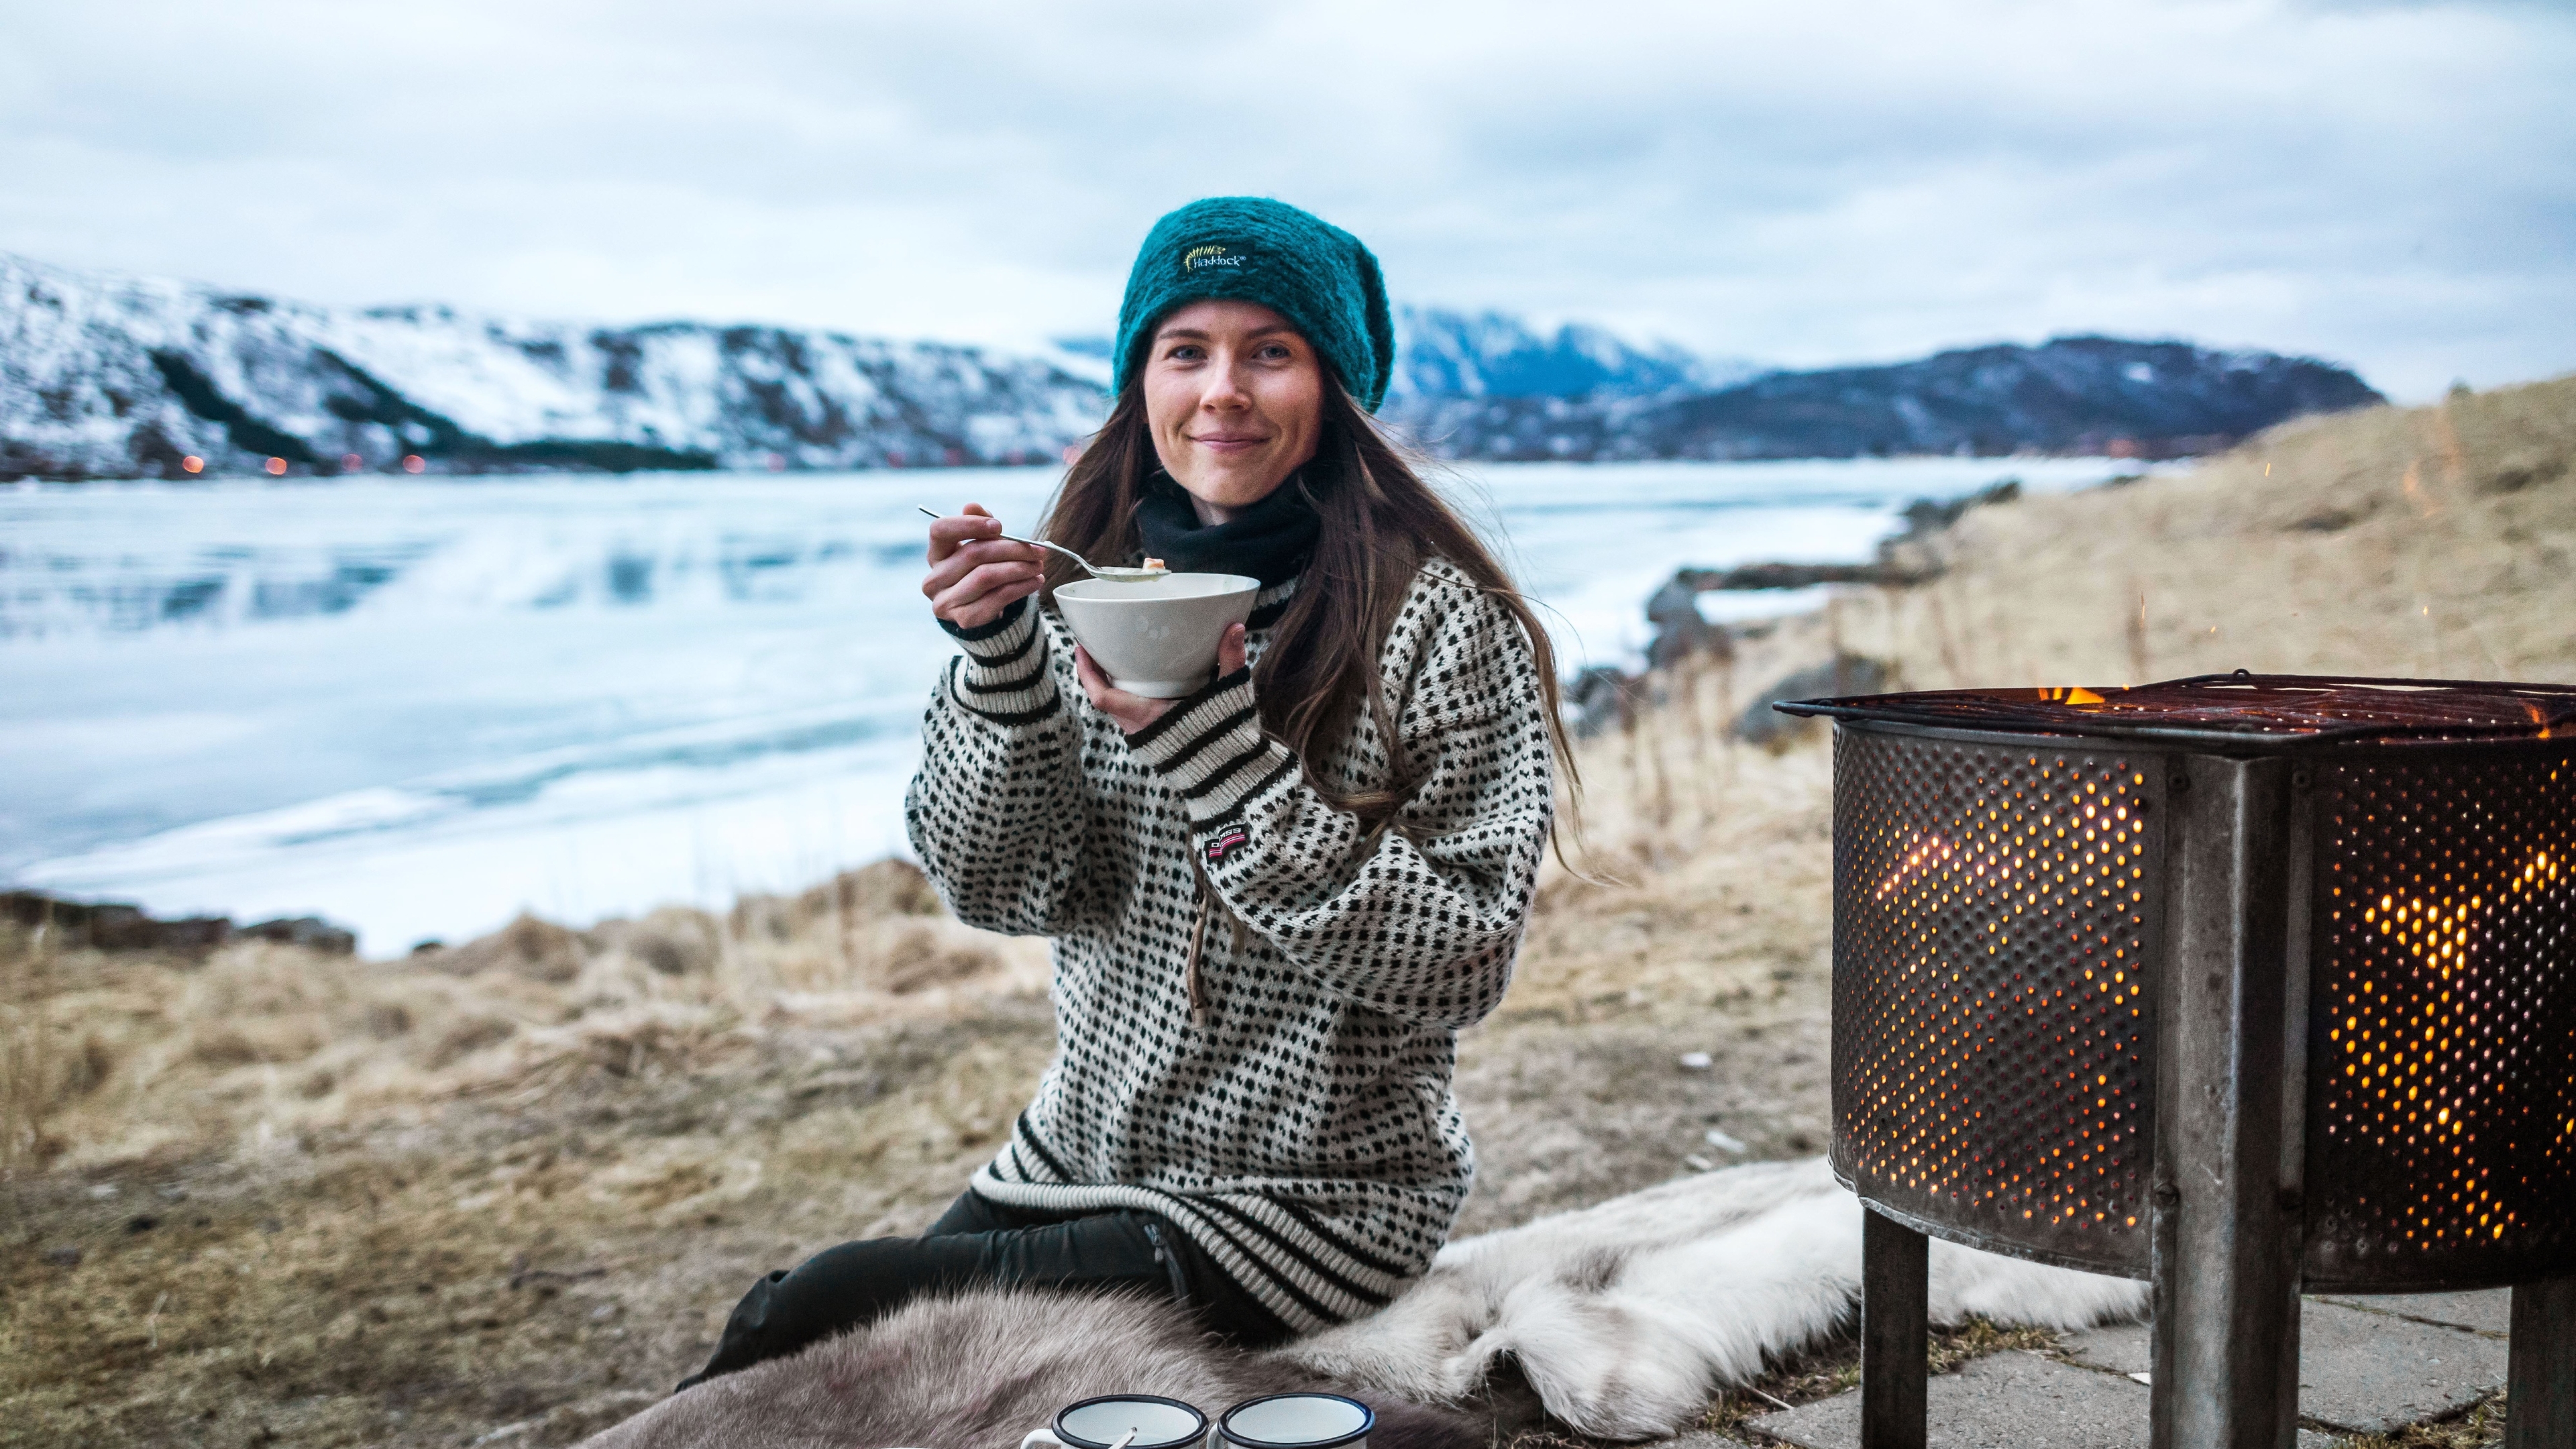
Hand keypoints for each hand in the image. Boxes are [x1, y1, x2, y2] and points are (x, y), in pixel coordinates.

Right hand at [923, 503, 1046, 629]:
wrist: (984, 610)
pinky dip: (1021, 587)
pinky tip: (1035, 581)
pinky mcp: (963, 619)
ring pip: (986, 576)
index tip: (999, 526)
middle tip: (1037, 549)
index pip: (940, 531)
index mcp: (936, 554)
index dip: (969, 525)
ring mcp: (945, 602)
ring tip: (1039, 565)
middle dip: (1011, 549)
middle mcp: (934, 579)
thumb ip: (979, 524)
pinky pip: (997, 598)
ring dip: (1019, 568)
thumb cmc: (983, 569)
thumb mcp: (982, 544)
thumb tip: (972, 506)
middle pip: (973, 554)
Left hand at [1076, 623, 1246, 733]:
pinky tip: (1138, 682)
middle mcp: (1141, 730)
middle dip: (1095, 674)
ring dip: (1110, 686)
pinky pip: (1128, 716)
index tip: (1081, 647)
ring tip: (1112, 660)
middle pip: (1104, 699)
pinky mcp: (1154, 741)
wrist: (1232, 777)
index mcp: (1149, 718)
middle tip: (1096, 646)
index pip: (1102, 697)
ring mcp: (1145, 738)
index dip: (1087, 672)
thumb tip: (1236, 627)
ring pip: (1116, 709)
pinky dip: (1125, 697)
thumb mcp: (1229, 695)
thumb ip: (1231, 660)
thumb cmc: (1226, 740)